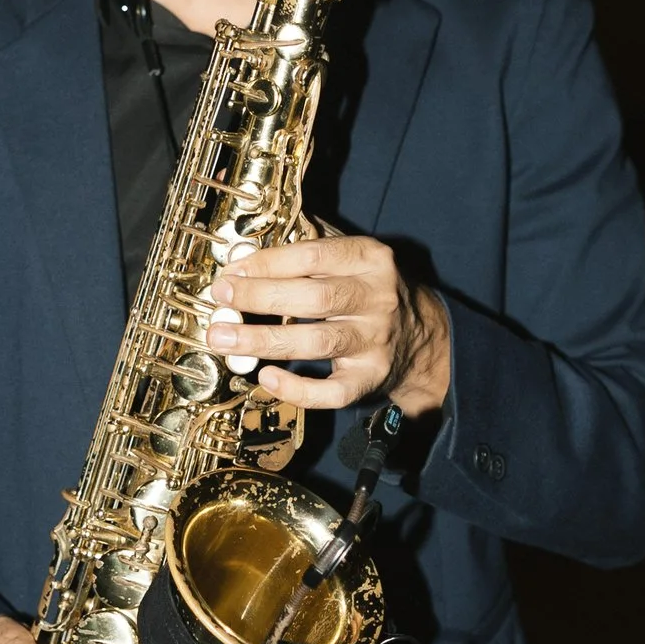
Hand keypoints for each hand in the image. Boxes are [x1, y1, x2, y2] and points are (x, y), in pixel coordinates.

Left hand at [209, 234, 451, 416]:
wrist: (423, 337)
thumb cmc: (372, 292)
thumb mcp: (356, 259)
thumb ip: (310, 252)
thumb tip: (245, 258)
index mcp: (371, 260)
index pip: (313, 256)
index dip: (267, 263)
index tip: (232, 271)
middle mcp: (377, 299)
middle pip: (315, 299)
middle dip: (260, 298)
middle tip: (221, 300)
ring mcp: (376, 341)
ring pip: (317, 342)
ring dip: (264, 340)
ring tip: (224, 338)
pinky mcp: (371, 378)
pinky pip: (332, 392)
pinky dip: (297, 388)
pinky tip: (267, 377)